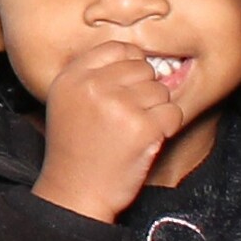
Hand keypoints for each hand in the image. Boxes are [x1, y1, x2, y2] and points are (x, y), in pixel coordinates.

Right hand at [33, 38, 189, 220]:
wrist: (75, 192)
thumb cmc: (75, 148)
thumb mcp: (66, 101)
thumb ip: (92, 73)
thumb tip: (136, 55)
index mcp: (72, 76)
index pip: (119, 48)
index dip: (131, 66)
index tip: (127, 87)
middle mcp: (93, 86)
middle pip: (144, 68)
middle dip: (144, 91)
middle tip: (128, 117)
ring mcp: (119, 106)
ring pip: (161, 90)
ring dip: (156, 111)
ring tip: (133, 131)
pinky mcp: (143, 128)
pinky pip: (174, 113)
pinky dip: (167, 127)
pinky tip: (148, 139)